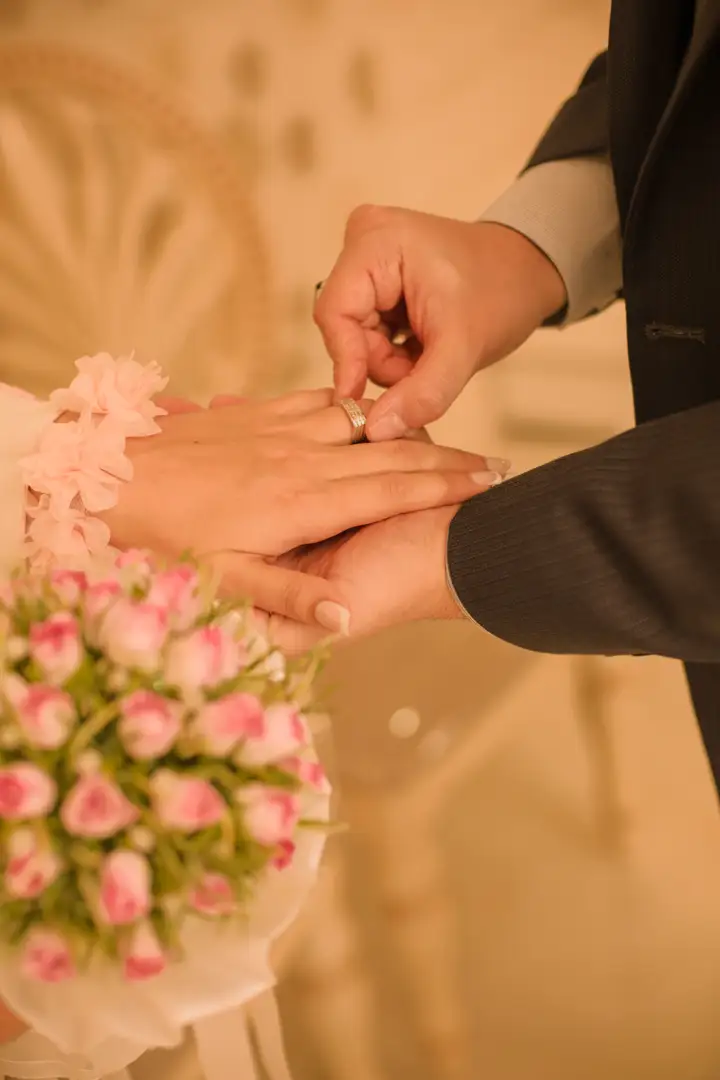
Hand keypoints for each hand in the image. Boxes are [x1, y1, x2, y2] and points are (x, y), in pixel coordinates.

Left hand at [103, 390, 497, 631]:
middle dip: (445, 457)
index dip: (446, 486)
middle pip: (389, 451)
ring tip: (441, 440)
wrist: (107, 472)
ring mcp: (280, 429)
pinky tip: (362, 413)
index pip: (393, 489)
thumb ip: (287, 596)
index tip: (490, 483)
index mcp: (302, 502)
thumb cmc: (164, 535)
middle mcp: (301, 459)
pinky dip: (351, 407)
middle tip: (490, 464)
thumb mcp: (223, 579)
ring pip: (360, 420)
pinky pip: (319, 400)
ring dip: (402, 428)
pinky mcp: (257, 413)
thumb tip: (342, 610)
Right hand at [315, 209, 565, 438]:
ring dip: (391, 360)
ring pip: (356, 336)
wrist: (528, 275)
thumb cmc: (502, 293)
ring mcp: (368, 258)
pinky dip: (394, 350)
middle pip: (345, 327)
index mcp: (376, 241)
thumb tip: (375, 430)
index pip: (335, 313)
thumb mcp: (463, 348)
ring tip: (430, 353)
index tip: (359, 403)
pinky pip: (367, 331)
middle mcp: (363, 240)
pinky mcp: (375, 278)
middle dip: (382, 361)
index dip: (348, 362)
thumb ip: (421, 393)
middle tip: (422, 368)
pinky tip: (423, 344)